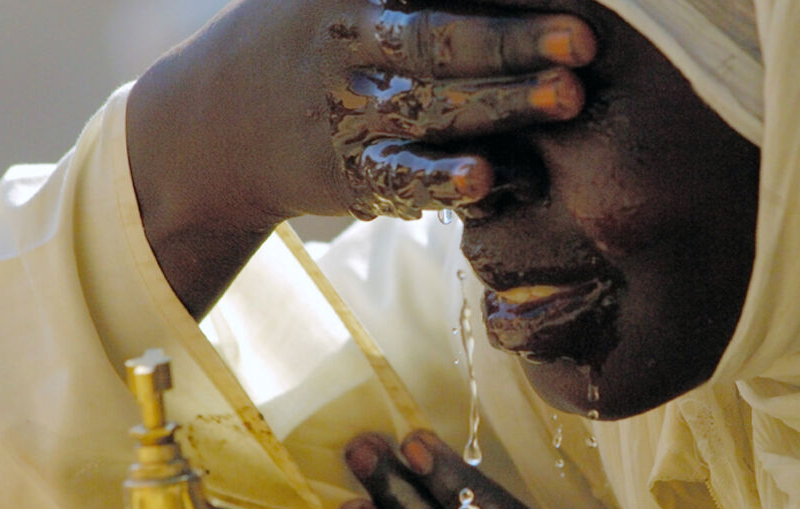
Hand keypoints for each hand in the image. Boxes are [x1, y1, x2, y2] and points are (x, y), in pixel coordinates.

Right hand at [125, 0, 595, 316]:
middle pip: (443, 38)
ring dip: (505, 103)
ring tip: (568, 96)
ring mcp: (350, 113)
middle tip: (584, 38)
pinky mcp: (352, 175)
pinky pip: (402, 177)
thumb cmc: (305, 39)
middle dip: (516, 38)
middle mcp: (351, 45)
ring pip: (436, 108)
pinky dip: (442, 179)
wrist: (215, 126)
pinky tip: (485, 176)